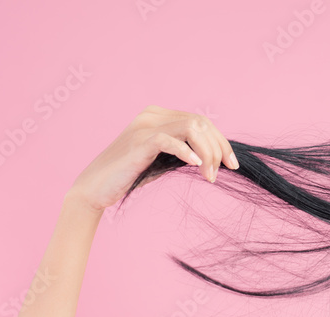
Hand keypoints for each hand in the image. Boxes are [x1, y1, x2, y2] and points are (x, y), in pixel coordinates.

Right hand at [68, 105, 238, 211]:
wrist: (96, 188)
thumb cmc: (131, 175)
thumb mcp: (164, 160)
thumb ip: (185, 151)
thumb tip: (214, 156)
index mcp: (160, 115)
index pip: (201, 121)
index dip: (221, 142)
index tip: (233, 164)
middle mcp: (153, 115)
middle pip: (201, 123)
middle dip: (219, 148)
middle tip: (224, 172)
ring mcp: (144, 126)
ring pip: (191, 128)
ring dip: (207, 153)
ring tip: (209, 176)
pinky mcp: (139, 142)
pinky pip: (171, 140)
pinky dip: (188, 153)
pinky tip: (197, 167)